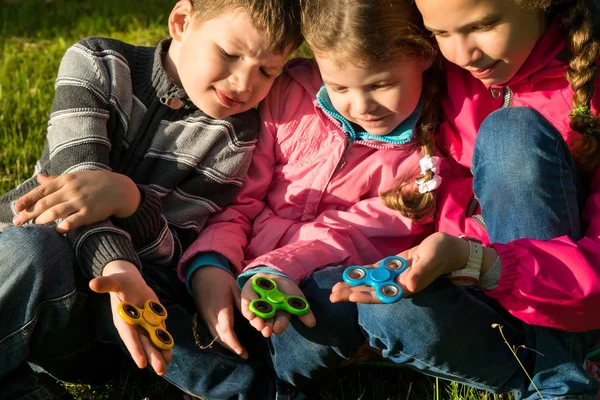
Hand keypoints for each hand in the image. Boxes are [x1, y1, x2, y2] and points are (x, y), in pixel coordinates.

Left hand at [13, 171, 140, 231]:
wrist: (120, 188)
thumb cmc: (95, 183)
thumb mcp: (75, 177)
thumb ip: (56, 180)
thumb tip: (39, 178)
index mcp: (66, 180)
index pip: (41, 190)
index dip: (27, 199)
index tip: (17, 208)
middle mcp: (71, 190)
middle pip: (45, 202)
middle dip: (29, 213)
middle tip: (17, 222)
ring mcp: (81, 201)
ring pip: (55, 211)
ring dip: (42, 220)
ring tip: (34, 226)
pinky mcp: (90, 213)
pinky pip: (73, 221)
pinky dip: (63, 226)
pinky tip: (57, 231)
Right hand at [89, 260, 171, 374]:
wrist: (129, 282)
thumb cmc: (120, 282)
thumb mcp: (114, 281)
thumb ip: (106, 284)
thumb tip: (93, 283)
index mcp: (123, 320)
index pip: (130, 337)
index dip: (136, 350)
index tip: (142, 364)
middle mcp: (133, 326)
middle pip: (143, 343)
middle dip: (151, 356)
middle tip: (160, 371)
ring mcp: (144, 325)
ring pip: (152, 342)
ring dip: (159, 354)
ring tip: (166, 366)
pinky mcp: (153, 321)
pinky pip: (159, 334)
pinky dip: (164, 344)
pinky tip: (169, 355)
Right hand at [190, 266, 247, 358]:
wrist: (202, 272)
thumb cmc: (220, 278)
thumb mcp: (235, 289)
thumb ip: (243, 305)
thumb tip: (251, 319)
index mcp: (220, 309)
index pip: (226, 332)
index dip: (235, 345)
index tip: (244, 353)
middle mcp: (210, 316)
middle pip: (220, 339)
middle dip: (232, 349)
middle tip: (244, 355)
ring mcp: (204, 317)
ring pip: (215, 337)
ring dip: (226, 345)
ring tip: (239, 351)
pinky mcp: (202, 316)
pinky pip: (211, 332)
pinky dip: (221, 339)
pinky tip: (229, 340)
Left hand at [240, 273, 315, 336]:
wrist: (273, 274)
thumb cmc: (285, 288)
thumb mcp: (296, 298)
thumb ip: (303, 310)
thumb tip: (313, 324)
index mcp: (280, 316)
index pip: (280, 324)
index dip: (279, 327)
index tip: (277, 329)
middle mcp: (268, 315)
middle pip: (267, 325)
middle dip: (266, 328)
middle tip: (267, 331)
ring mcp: (257, 309)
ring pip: (256, 319)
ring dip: (256, 322)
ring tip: (259, 324)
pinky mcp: (247, 301)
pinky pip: (246, 308)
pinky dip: (248, 312)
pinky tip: (250, 315)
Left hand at [330, 232, 470, 303]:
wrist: (450, 247)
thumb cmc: (443, 253)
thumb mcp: (432, 259)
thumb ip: (421, 273)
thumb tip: (410, 285)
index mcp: (408, 286)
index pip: (384, 294)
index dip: (367, 296)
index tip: (351, 297)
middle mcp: (399, 284)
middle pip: (372, 290)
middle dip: (353, 293)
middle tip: (332, 296)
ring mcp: (395, 275)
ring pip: (371, 282)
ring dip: (353, 285)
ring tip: (334, 289)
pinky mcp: (394, 266)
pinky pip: (376, 271)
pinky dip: (362, 273)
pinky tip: (349, 275)